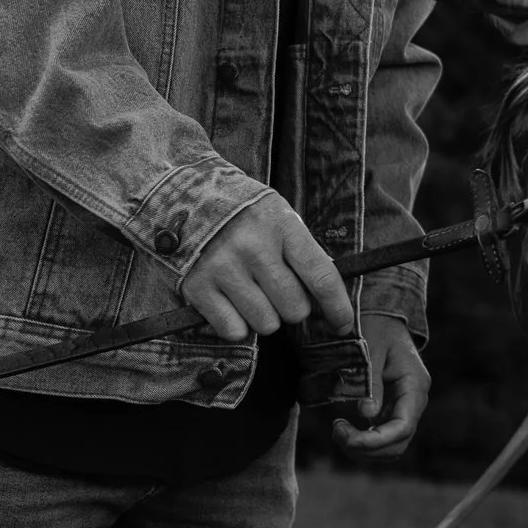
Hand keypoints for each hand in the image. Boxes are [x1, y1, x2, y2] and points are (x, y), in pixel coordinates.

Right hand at [179, 194, 353, 340]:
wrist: (185, 196)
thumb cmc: (243, 212)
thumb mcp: (279, 216)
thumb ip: (302, 251)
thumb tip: (327, 293)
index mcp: (282, 226)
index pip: (322, 276)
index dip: (338, 307)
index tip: (343, 323)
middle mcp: (254, 247)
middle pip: (294, 308)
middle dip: (293, 307)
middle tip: (278, 290)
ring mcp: (224, 268)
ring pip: (266, 324)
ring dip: (265, 317)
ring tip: (251, 291)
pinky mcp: (198, 287)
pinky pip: (234, 331)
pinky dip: (237, 325)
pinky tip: (231, 301)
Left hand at [334, 315, 428, 459]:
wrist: (383, 317)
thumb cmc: (376, 327)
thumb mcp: (371, 348)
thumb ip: (371, 381)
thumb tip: (366, 415)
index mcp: (415, 385)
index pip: (403, 426)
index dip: (375, 440)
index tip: (344, 436)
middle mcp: (415, 400)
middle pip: (399, 443)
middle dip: (366, 447)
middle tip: (336, 431)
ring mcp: (405, 407)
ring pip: (392, 446)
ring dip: (364, 449)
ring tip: (338, 431)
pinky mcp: (393, 410)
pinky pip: (384, 437)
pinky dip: (365, 442)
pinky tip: (346, 429)